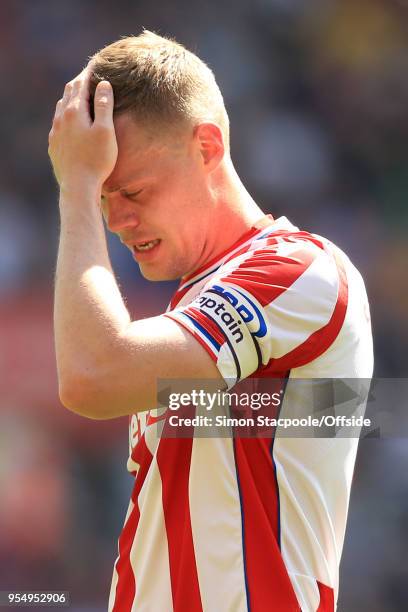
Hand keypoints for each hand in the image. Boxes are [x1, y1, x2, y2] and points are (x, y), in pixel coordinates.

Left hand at [48, 68, 117, 193]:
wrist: (78, 186)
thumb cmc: (96, 159)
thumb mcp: (105, 131)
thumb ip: (103, 105)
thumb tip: (103, 84)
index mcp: (75, 111)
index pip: (81, 84)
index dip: (89, 73)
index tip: (96, 64)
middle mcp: (61, 118)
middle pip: (69, 92)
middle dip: (79, 83)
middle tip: (89, 76)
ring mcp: (56, 132)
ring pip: (61, 107)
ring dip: (71, 98)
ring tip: (80, 96)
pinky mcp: (55, 146)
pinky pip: (59, 123)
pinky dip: (66, 115)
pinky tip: (71, 121)